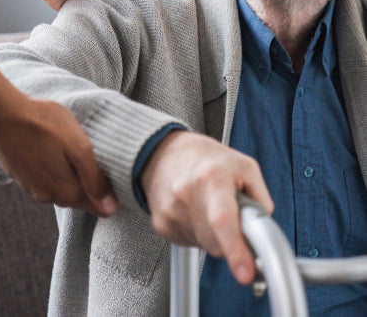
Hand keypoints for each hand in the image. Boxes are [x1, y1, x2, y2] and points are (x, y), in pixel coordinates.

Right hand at [0, 91, 117, 216]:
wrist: (3, 114)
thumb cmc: (45, 125)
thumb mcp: (79, 148)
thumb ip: (94, 180)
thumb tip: (110, 209)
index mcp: (66, 192)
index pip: (97, 207)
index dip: (111, 195)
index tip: (116, 175)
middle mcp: (48, 196)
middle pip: (81, 199)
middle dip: (93, 186)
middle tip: (100, 160)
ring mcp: (32, 187)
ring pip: (63, 188)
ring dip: (74, 177)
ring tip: (79, 154)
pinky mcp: (23, 175)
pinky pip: (48, 179)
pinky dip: (57, 171)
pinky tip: (58, 152)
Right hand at [141, 130, 273, 284]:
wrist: (165, 153)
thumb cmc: (206, 158)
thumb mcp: (244, 166)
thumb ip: (261, 198)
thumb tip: (264, 230)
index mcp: (212, 176)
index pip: (222, 220)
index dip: (236, 249)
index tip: (246, 272)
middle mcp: (187, 194)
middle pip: (217, 243)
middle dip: (231, 238)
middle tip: (231, 214)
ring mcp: (172, 211)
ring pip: (205, 246)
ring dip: (213, 235)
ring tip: (208, 205)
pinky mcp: (162, 225)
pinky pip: (190, 243)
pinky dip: (198, 233)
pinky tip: (195, 210)